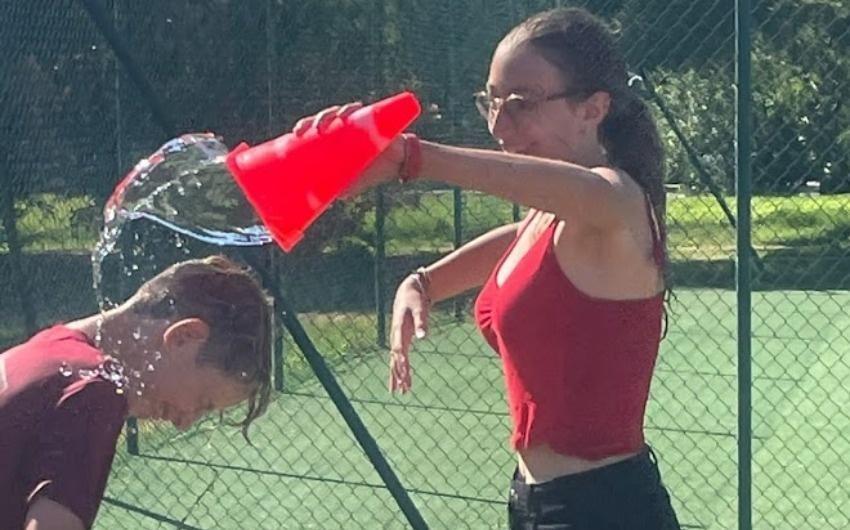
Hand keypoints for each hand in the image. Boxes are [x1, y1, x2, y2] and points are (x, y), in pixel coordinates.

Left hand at [293, 102, 405, 198]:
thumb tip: (326, 204)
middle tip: (305, 131)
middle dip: (312, 120)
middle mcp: (345, 126)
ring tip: (324, 125)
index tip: (295, 133)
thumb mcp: (354, 182)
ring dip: (330, 114)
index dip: (303, 127)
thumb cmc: (373, 170)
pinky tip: (346, 112)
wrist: (399, 164)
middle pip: (324, 118)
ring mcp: (358, 120)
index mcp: (336, 137)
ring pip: (339, 112)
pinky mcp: (372, 119)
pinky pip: (361, 110)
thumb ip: (342, 189)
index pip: (315, 128)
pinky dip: (353, 109)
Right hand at [388, 275, 429, 392]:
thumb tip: (424, 337)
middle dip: (399, 375)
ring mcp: (397, 339)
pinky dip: (399, 370)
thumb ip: (421, 322)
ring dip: (398, 376)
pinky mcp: (400, 340)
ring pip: (395, 362)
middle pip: (396, 360)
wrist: (407, 291)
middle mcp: (395, 336)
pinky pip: (398, 358)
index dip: (402, 363)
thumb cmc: (414, 299)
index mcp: (399, 329)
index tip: (405, 375)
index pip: (399, 350)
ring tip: (401, 392)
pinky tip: (402, 380)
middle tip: (403, 390)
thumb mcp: (420, 308)